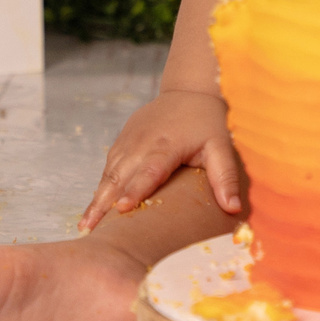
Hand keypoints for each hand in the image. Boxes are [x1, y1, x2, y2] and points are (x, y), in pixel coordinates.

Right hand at [78, 89, 243, 231]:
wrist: (189, 90)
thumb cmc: (208, 121)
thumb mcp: (222, 147)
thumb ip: (225, 177)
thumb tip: (233, 208)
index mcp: (166, 144)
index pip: (148, 170)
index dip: (135, 190)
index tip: (122, 209)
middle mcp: (142, 142)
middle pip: (120, 175)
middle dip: (104, 202)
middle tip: (91, 230)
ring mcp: (129, 140)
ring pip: (109, 172)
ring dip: (97, 198)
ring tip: (86, 225)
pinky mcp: (123, 140)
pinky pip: (108, 165)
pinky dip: (100, 186)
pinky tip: (94, 207)